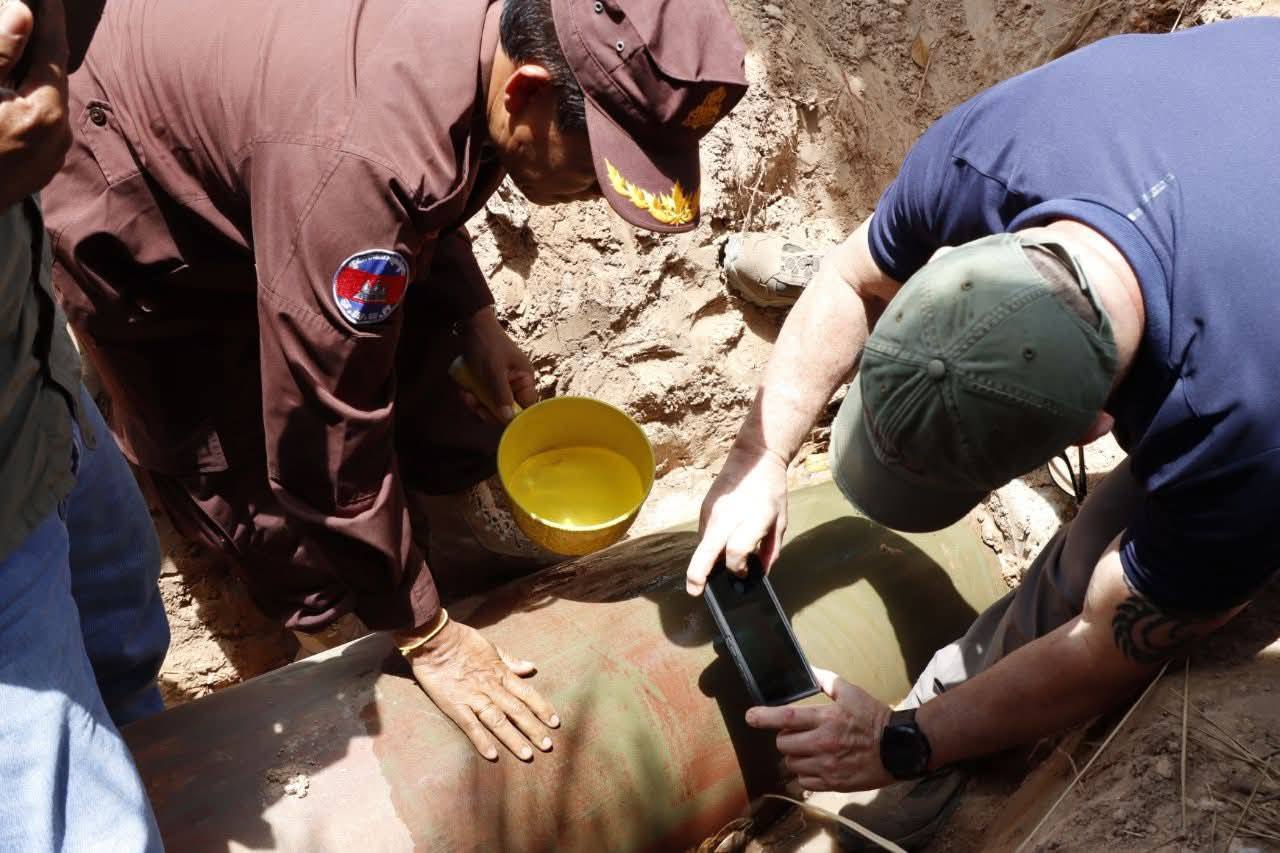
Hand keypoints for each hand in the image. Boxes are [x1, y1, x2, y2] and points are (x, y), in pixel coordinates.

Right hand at [0, 0, 69, 209]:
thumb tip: (24, 14)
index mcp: (45, 113)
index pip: (53, 50)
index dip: (50, 17)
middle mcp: (58, 136)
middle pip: (54, 75)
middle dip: (43, 42)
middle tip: (36, 11)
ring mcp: (50, 158)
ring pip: (48, 100)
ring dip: (35, 72)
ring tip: (22, 45)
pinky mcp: (37, 171)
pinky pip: (40, 123)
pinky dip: (29, 98)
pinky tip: (13, 87)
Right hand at [406, 617, 559, 760]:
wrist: (434, 640)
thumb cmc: (462, 641)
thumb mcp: (491, 647)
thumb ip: (511, 661)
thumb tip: (532, 668)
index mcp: (500, 672)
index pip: (527, 693)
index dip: (541, 708)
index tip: (554, 722)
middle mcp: (491, 687)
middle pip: (516, 711)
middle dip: (533, 728)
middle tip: (547, 745)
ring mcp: (473, 697)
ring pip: (498, 721)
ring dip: (513, 738)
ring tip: (526, 754)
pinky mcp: (455, 705)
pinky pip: (470, 725)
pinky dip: (481, 740)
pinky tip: (492, 755)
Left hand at [459, 306, 536, 423]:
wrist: (473, 325)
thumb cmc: (487, 344)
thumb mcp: (494, 370)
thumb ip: (502, 394)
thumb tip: (509, 418)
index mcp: (526, 380)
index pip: (526, 408)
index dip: (511, 417)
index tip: (492, 416)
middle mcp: (517, 384)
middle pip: (507, 410)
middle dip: (487, 410)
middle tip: (472, 403)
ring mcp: (503, 384)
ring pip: (493, 406)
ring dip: (477, 404)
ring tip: (465, 395)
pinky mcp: (491, 384)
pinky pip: (485, 398)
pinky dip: (474, 397)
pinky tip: (464, 391)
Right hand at [685, 442, 788, 594]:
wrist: (754, 458)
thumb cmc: (772, 491)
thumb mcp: (780, 521)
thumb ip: (771, 550)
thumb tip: (760, 574)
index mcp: (752, 519)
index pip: (736, 552)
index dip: (738, 568)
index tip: (743, 572)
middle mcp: (728, 517)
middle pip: (707, 552)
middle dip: (698, 575)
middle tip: (696, 591)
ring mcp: (712, 512)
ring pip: (703, 546)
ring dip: (707, 560)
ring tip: (717, 566)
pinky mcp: (704, 509)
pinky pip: (704, 535)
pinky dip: (710, 545)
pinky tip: (720, 545)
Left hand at [746, 668, 893, 792]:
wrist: (898, 748)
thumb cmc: (874, 718)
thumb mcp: (852, 693)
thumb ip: (826, 681)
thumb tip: (808, 669)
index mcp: (826, 719)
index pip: (787, 718)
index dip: (764, 717)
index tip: (750, 716)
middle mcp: (823, 744)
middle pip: (783, 744)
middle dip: (784, 739)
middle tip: (797, 735)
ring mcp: (827, 766)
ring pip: (791, 764)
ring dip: (795, 756)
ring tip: (809, 750)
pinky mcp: (833, 783)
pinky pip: (804, 781)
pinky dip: (805, 774)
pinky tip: (816, 765)